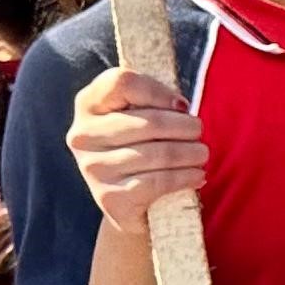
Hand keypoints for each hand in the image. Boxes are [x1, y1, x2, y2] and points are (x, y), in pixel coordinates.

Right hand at [67, 67, 204, 229]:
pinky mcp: (109, 197)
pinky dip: (186, 176)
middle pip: (149, 122)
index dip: (158, 91)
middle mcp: (83, 135)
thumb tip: (179, 106)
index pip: (122, 82)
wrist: (127, 203)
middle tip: (199, 132)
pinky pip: (159, 181)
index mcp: (89, 104)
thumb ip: (152, 101)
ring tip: (202, 154)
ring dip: (191, 153)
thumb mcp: (140, 116)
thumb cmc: (141, 147)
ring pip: (159, 153)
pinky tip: (196, 175)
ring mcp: (93, 167)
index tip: (181, 105)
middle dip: (185, 127)